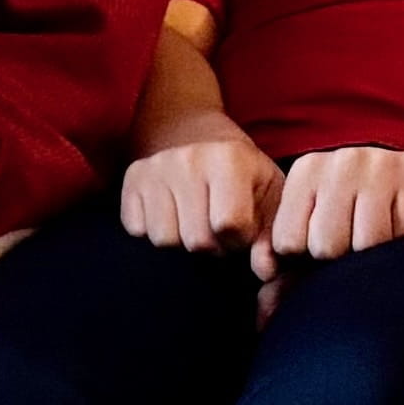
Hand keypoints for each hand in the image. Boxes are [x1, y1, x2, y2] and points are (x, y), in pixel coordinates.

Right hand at [120, 121, 283, 252]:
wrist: (196, 132)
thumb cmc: (242, 173)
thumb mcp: (270, 195)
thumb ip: (272, 236)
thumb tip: (264, 272)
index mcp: (227, 158)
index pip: (228, 227)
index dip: (239, 240)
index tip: (241, 229)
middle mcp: (186, 158)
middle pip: (196, 240)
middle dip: (212, 246)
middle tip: (217, 229)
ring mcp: (155, 167)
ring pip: (163, 240)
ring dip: (181, 241)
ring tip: (194, 222)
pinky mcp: (131, 177)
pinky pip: (136, 229)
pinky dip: (154, 230)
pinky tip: (171, 215)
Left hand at [250, 145, 403, 281]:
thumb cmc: (355, 218)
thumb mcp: (317, 234)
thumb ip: (286, 274)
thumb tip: (262, 316)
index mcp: (305, 171)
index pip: (288, 242)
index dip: (304, 261)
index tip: (319, 255)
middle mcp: (338, 162)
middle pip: (326, 245)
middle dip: (340, 261)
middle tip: (352, 249)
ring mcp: (378, 166)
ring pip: (367, 244)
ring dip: (375, 258)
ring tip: (376, 244)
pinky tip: (402, 233)